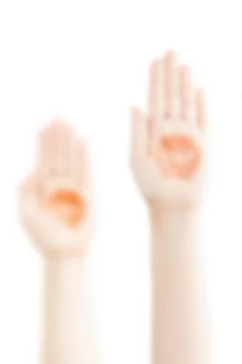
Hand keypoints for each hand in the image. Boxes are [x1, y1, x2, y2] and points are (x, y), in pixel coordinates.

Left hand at [20, 121, 91, 255]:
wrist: (63, 252)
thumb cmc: (43, 236)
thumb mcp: (25, 213)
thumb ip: (25, 191)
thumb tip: (33, 171)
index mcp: (43, 188)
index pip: (44, 159)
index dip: (43, 143)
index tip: (44, 126)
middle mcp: (59, 184)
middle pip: (58, 155)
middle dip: (58, 137)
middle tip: (59, 118)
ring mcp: (74, 188)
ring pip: (70, 159)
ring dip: (69, 142)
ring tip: (70, 124)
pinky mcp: (88, 193)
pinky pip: (86, 171)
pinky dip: (84, 157)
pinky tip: (83, 143)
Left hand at [130, 51, 204, 205]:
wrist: (174, 205)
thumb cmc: (151, 186)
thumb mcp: (136, 158)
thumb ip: (137, 132)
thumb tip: (135, 105)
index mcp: (153, 131)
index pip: (155, 98)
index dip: (155, 79)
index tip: (155, 59)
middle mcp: (171, 129)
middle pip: (170, 94)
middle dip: (170, 73)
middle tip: (171, 51)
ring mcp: (188, 135)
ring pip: (186, 102)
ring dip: (184, 83)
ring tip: (184, 63)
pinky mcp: (203, 144)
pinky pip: (202, 120)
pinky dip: (201, 105)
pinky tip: (198, 88)